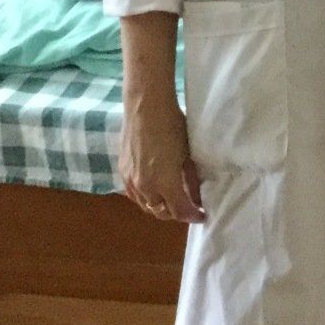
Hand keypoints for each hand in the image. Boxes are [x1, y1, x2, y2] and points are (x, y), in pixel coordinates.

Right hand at [118, 100, 204, 223]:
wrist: (145, 108)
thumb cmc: (173, 127)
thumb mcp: (188, 154)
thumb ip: (191, 179)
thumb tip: (197, 196)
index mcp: (164, 183)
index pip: (180, 210)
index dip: (192, 215)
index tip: (202, 215)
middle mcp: (145, 187)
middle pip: (161, 212)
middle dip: (176, 214)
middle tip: (189, 209)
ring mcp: (130, 180)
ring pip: (145, 206)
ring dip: (160, 208)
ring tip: (173, 203)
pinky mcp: (122, 172)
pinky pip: (134, 195)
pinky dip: (146, 199)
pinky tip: (154, 193)